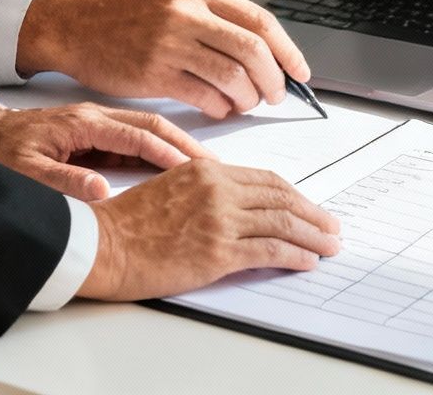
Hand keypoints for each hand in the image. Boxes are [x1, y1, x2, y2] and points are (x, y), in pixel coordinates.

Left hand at [0, 102, 210, 201]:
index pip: (139, 136)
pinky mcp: (91, 135)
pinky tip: (171, 168)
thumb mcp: (25, 172)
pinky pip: (132, 142)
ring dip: (175, 148)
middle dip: (185, 145)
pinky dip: (156, 153)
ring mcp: (94, 124)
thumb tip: (102, 191)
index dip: (171, 154)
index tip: (198, 171)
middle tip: (216, 165)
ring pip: (146, 132)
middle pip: (153, 126)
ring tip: (203, 168)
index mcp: (83, 123)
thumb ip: (63, 181)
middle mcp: (94, 118)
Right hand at [18, 0, 309, 118]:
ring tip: (245, 103)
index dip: (288, 51)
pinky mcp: (154, 73)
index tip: (301, 72)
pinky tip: (220, 108)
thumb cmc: (128, 18)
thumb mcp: (174, 1)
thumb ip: (215, 19)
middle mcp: (186, 12)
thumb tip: (266, 53)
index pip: (260, 21)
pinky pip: (204, 97)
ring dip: (248, 98)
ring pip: (232, 77)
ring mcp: (169, 42)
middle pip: (253, 51)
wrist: (76, 27)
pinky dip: (221, 107)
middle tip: (276, 95)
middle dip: (273, 79)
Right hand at [76, 160, 341, 299]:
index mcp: (206, 170)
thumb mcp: (168, 187)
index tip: (307, 205)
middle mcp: (218, 189)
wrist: (102, 245)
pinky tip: (306, 261)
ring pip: (282, 224)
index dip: (293, 194)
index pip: (265, 179)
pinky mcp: (219, 251)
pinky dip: (294, 256)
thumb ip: (203, 190)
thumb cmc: (126, 223)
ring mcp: (220, 219)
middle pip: (281, 198)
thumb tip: (235, 204)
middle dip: (312, 214)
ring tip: (328, 246)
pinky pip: (270, 251)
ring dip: (312, 236)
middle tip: (330, 225)